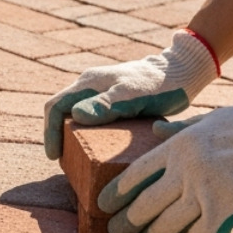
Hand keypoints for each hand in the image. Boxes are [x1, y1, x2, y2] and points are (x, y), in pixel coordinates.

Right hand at [43, 29, 217, 158]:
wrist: (181, 72)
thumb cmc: (158, 85)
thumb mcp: (132, 97)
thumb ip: (105, 105)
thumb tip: (76, 115)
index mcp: (88, 83)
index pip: (56, 107)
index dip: (50, 132)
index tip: (54, 156)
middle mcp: (89, 84)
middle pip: (61, 110)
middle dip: (56, 134)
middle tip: (62, 160)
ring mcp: (100, 90)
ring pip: (74, 112)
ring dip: (69, 134)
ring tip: (75, 157)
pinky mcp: (112, 97)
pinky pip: (89, 114)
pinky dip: (85, 131)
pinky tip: (95, 145)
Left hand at [97, 84, 232, 232]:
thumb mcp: (208, 119)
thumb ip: (179, 129)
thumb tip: (154, 130)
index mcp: (177, 145)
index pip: (136, 173)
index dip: (117, 192)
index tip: (104, 205)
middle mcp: (185, 169)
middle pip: (146, 202)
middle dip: (128, 221)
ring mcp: (205, 190)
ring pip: (169, 222)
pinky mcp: (227, 208)